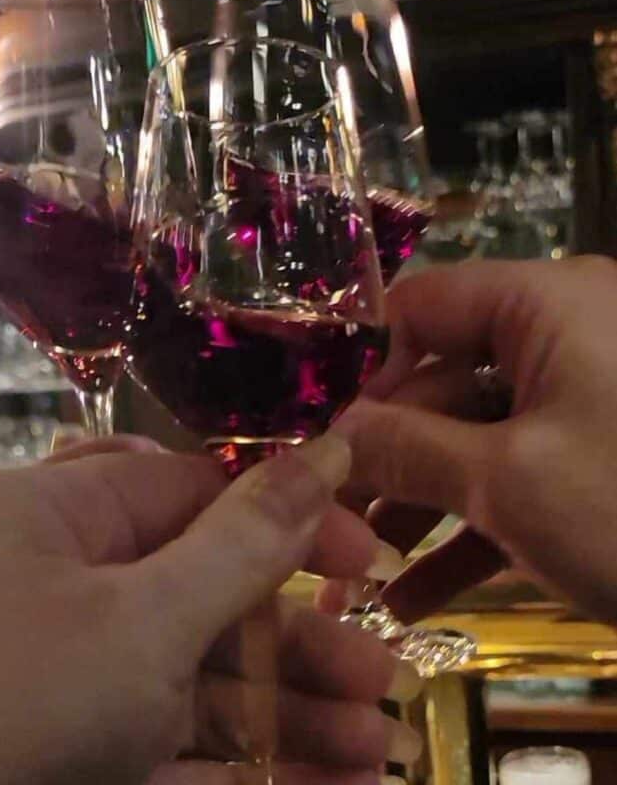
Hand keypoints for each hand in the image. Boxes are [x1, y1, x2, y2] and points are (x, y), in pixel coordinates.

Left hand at [0, 433, 419, 784]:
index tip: (368, 554)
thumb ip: (246, 539)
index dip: (288, 518)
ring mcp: (65, 682)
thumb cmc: (8, 709)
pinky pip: (174, 751)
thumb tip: (330, 446)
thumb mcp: (144, 620)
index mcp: (57, 518)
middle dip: (299, 645)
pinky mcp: (74, 759)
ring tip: (374, 754)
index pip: (195, 491)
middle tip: (381, 680)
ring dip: (287, 718)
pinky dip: (247, 769)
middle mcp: (59, 589)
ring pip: (196, 683)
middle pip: (206, 596)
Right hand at [327, 257, 616, 623]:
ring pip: (478, 439)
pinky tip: (415, 598)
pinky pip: (523, 479)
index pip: (421, 305)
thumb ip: (407, 450)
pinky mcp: (601, 463)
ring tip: (360, 573)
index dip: (360, 365)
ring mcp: (588, 402)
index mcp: (546, 303)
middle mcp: (565, 336)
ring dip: (420, 506)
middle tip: (326, 520)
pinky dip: (474, 532)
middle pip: (442, 380)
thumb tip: (329, 437)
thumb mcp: (512, 484)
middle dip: (384, 457)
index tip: (312, 433)